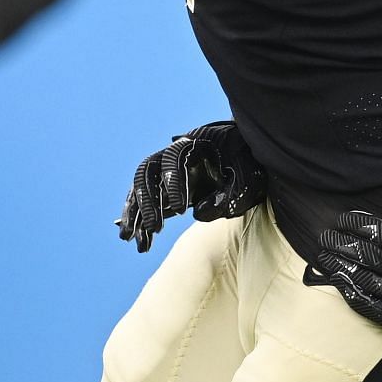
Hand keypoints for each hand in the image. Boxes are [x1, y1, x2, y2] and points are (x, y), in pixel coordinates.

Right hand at [116, 121, 265, 252]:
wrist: (250, 157)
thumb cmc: (250, 165)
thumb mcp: (249, 180)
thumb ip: (229, 196)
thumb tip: (197, 213)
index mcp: (197, 144)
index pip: (175, 157)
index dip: (174, 182)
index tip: (180, 209)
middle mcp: (176, 154)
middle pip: (149, 171)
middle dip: (148, 200)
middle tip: (154, 228)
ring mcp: (169, 169)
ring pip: (142, 186)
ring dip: (136, 211)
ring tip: (131, 238)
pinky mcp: (167, 185)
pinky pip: (147, 199)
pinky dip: (138, 217)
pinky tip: (136, 237)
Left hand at [303, 200, 381, 348]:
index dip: (361, 227)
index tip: (343, 219)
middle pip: (372, 260)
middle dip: (345, 246)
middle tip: (324, 236)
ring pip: (370, 286)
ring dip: (345, 271)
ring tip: (325, 259)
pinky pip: (379, 313)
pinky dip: (358, 299)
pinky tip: (343, 288)